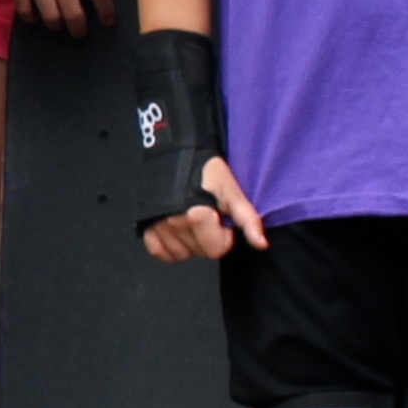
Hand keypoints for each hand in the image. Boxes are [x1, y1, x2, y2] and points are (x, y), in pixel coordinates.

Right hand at [0, 0, 107, 31]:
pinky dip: (30, 16)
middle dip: (79, 27)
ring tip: (57, 25)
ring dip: (55, 24)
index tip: (108, 20)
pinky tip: (33, 16)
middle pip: (74, 10)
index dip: (106, 11)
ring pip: (49, 13)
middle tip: (80, 32)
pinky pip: (23, 5)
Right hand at [140, 159, 265, 266]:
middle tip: (208, 218)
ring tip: (192, 223)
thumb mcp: (233, 192)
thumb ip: (248, 220)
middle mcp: (173, 222)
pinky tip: (178, 233)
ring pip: (181, 254)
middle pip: (200, 253)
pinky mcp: (146, 223)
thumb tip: (261, 244)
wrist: (177, 153)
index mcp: (196, 215)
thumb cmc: (205, 170)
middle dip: (208, 239)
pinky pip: (159, 252)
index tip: (221, 220)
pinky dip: (169, 248)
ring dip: (190, 244)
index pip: (216, 250)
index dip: (224, 236)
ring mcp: (157, 224)